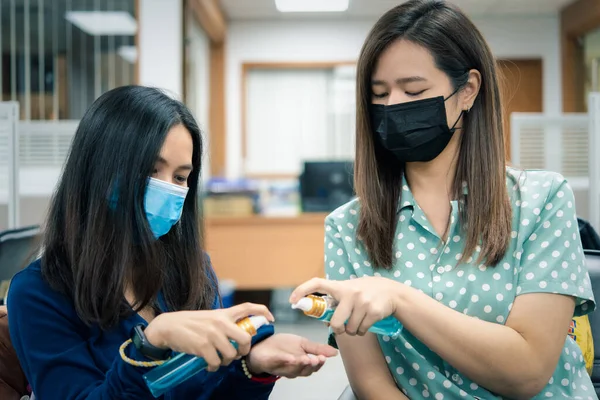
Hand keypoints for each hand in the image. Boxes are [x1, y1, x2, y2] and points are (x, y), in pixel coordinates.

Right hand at [144, 303, 273, 371]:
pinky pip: (216, 363)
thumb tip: (238, 336)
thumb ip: (224, 324)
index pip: (248, 307)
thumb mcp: (210, 318)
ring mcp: (212, 334)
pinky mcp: (203, 346)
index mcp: (223, 313)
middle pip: (246, 339)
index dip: (263, 312)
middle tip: (236, 354)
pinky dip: (214, 367)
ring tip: (218, 360)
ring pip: (231, 354)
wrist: (168, 327)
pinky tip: (209, 365)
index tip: (271, 319)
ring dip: (226, 361)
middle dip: (244, 351)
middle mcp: (220, 322)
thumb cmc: (190, 324)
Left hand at [246, 333, 337, 377]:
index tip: (324, 357)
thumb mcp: (302, 343)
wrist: (262, 345)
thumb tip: (335, 352)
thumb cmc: (283, 346)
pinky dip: (284, 360)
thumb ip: (317, 348)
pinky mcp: (270, 363)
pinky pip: (278, 363)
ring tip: (306, 358)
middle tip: (316, 359)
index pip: (313, 367)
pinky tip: (290, 357)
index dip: (319, 364)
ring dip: (300, 364)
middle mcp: (293, 369)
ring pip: (293, 369)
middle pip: (304, 371)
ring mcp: (281, 367)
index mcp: (302, 364)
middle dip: (311, 365)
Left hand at [290, 277, 401, 335]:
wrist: (392, 292)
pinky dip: (362, 331)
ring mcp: (362, 302)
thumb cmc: (366, 292)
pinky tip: (366, 322)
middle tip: (341, 328)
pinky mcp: (373, 312)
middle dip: (337, 330)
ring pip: (349, 329)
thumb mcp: (350, 290)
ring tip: (358, 321)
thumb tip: (322, 319)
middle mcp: (350, 293)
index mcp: (340, 286)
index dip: (302, 290)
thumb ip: (337, 300)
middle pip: (335, 323)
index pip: (317, 283)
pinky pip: (361, 330)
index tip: (292, 301)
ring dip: (352, 331)